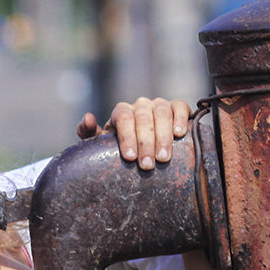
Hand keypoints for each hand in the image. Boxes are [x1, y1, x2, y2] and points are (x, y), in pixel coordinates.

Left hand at [77, 97, 191, 170]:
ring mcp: (159, 104)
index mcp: (121, 112)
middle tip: (147, 165)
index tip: (129, 157)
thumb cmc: (118, 147)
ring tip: (163, 158)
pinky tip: (180, 134)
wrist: (139, 148)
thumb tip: (88, 118)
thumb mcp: (100, 143)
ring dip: (163, 137)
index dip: (127, 136)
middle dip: (145, 143)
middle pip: (143, 118)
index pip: (123, 118)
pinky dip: (181, 118)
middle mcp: (140, 106)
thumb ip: (88, 132)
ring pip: (162, 114)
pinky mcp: (176, 107)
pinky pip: (180, 106)